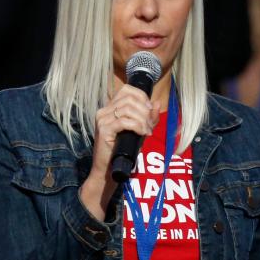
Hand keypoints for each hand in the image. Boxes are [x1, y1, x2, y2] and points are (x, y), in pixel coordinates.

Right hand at [79, 85, 160, 219]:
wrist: (107, 169)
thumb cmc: (122, 150)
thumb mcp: (138, 131)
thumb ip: (148, 118)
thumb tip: (156, 103)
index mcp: (110, 108)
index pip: (126, 90)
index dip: (141, 96)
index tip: (150, 109)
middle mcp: (104, 111)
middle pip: (129, 98)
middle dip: (144, 110)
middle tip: (150, 124)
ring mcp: (102, 119)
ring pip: (127, 109)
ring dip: (142, 119)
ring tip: (147, 131)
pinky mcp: (104, 130)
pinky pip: (124, 121)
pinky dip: (137, 126)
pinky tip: (142, 133)